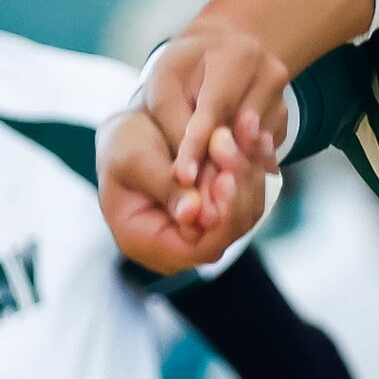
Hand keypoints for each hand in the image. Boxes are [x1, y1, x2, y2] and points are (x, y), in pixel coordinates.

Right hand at [100, 107, 268, 273]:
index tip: (226, 176)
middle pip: (230, 229)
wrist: (132, 133)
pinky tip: (257, 136)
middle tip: (241, 143)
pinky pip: (250, 194)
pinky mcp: (224, 210)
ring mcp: (205, 230)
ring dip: (252, 168)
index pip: (198, 247)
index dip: (221, 216)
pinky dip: (255, 164)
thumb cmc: (121, 145)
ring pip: (247, 210)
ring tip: (251, 131)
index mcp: (144, 242)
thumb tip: (193, 214)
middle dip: (240, 183)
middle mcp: (179, 245)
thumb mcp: (134, 159)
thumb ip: (165, 187)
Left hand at [149, 22, 290, 208]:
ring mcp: (282, 97)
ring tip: (207, 191)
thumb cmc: (186, 67)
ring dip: (230, 170)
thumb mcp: (165, 84)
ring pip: (255, 146)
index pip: (216, 108)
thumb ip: (175, 124)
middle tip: (194, 196)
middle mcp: (268, 73)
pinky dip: (242, 165)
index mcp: (236, 55)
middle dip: (215, 165)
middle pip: (242, 131)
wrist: (225, 48)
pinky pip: (264, 150)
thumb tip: (186, 173)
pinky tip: (223, 171)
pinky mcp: (285, 117)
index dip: (198, 145)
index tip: (184, 176)